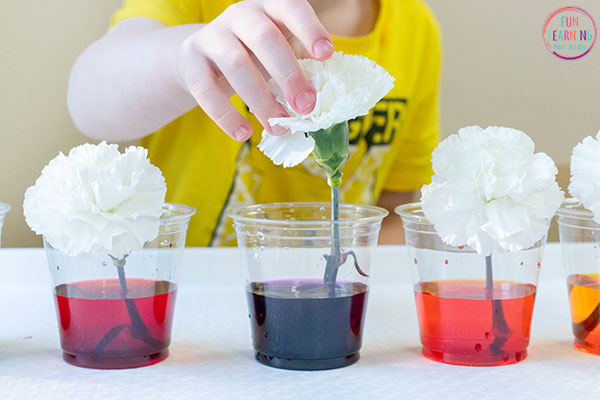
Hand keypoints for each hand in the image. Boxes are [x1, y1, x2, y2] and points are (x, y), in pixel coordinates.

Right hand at [177, 0, 333, 140]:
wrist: (202, 56)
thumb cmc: (254, 56)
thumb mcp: (278, 52)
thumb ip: (299, 68)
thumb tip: (320, 104)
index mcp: (270, 8)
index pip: (291, 8)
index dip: (309, 29)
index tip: (326, 55)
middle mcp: (240, 14)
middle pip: (264, 37)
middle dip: (288, 74)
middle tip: (306, 107)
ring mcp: (212, 35)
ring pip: (236, 64)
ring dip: (261, 100)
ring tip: (278, 127)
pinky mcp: (190, 59)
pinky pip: (205, 89)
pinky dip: (225, 115)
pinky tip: (243, 133)